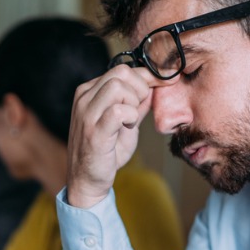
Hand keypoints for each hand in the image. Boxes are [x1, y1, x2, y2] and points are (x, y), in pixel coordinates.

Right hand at [66, 65, 173, 207]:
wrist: (87, 179)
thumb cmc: (106, 151)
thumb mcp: (124, 122)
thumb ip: (137, 104)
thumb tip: (155, 85)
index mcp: (89, 92)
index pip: (122, 70)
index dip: (148, 75)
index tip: (165, 82)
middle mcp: (84, 98)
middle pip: (121, 73)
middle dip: (141, 88)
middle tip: (140, 109)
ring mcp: (86, 114)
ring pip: (119, 87)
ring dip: (134, 103)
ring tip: (131, 120)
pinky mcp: (93, 131)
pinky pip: (118, 111)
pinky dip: (130, 116)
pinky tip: (128, 127)